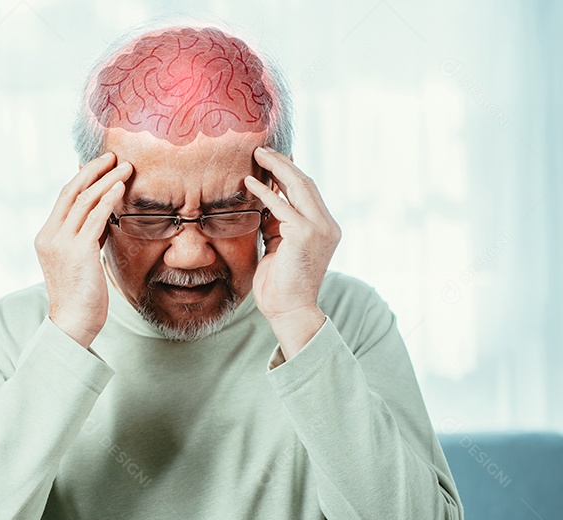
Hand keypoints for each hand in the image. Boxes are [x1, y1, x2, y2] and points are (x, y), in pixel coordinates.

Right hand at [35, 152, 132, 347]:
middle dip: (93, 170)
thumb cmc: (81, 296)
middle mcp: (50, 236)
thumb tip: (103, 218)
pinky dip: (108, 199)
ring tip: (125, 168)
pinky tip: (121, 188)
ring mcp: (62, 243)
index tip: (101, 165)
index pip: (64, 198)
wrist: (73, 323)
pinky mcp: (78, 251)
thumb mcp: (80, 260)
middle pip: (70, 192)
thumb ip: (86, 238)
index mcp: (46, 237)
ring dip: (106, 181)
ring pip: (84, 201)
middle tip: (112, 156)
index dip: (83, 178)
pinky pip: (95, 217)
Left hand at [244, 147, 340, 325]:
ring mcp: (319, 228)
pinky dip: (265, 192)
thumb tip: (265, 204)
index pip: (308, 192)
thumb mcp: (279, 247)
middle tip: (262, 150)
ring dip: (276, 168)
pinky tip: (249, 183)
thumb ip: (277, 225)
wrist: (289, 311)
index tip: (272, 160)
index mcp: (325, 228)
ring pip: (298, 188)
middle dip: (283, 164)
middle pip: (305, 184)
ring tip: (257, 156)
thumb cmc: (280, 285)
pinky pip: (281, 206)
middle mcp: (326, 225)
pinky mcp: (304, 234)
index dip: (290, 173)